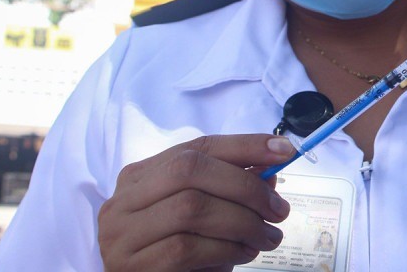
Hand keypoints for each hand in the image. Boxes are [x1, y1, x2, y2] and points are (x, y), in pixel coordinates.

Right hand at [98, 134, 295, 271]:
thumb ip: (230, 189)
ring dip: (243, 222)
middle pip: (190, 169)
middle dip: (245, 185)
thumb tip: (269, 173)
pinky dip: (226, 248)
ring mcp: (122, 234)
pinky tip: (245, 253)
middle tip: (278, 209)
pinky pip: (186, 248)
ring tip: (267, 237)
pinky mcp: (132, 266)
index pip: (197, 147)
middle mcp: (124, 199)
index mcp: (141, 176)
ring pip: (191, 208)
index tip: (284, 150)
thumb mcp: (204, 215)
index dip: (244, 145)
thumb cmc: (178, 254)